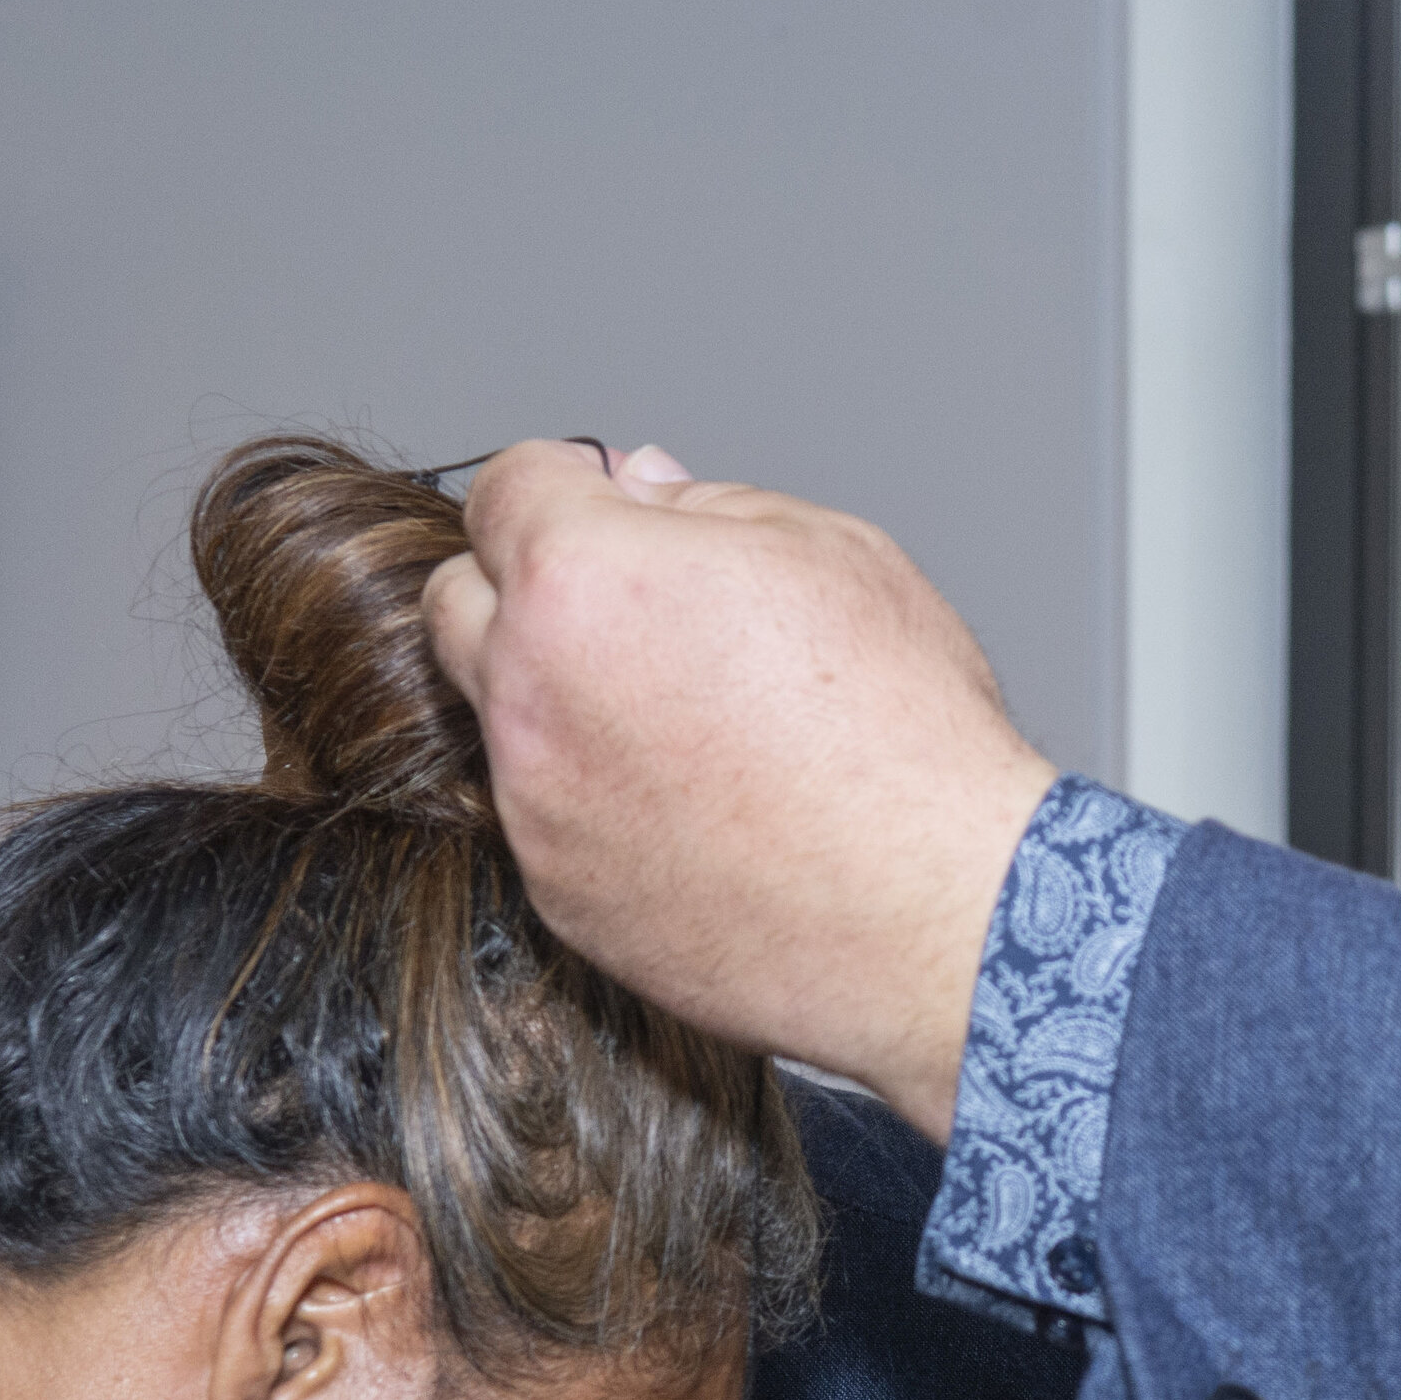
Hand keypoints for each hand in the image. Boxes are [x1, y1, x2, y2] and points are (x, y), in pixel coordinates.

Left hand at [425, 442, 1055, 1131]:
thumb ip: (711, 506)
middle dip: (529, 589)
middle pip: (460, 604)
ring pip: (507, 723)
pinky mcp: (564, 899)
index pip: (504, 489)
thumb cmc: (908, 739)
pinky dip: (601, 806)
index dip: (563, 484)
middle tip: (635, 610)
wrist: (940, 915)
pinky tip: (702, 812)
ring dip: (567, 705)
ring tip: (694, 728)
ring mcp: (537, 808)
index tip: (602, 502)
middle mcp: (531, 693)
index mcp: (584, 579)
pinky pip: (551, 824)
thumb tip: (647, 491)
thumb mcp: (837, 554)